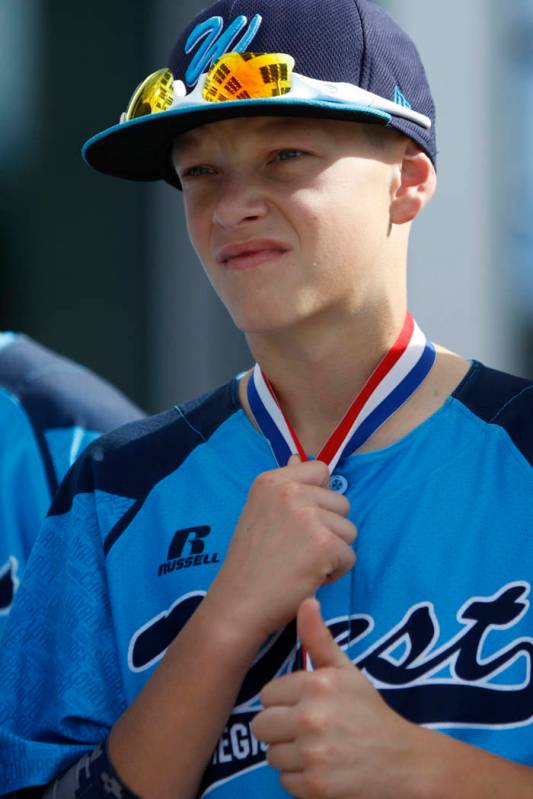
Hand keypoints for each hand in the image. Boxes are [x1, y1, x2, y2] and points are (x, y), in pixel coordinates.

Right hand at [206, 457, 356, 642]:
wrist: (240, 602)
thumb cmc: (250, 561)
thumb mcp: (260, 511)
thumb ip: (286, 487)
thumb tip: (299, 457)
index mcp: (272, 480)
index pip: (321, 470)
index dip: (319, 497)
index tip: (300, 520)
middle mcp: (290, 492)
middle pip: (341, 502)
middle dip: (328, 528)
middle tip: (297, 549)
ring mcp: (308, 516)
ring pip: (349, 530)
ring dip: (333, 551)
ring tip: (302, 563)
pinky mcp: (324, 544)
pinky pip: (350, 556)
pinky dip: (334, 572)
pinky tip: (308, 577)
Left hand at [251, 598, 420, 797]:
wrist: (403, 761)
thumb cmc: (369, 712)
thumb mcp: (346, 671)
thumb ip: (319, 639)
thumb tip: (305, 600)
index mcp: (317, 684)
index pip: (267, 695)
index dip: (284, 703)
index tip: (307, 707)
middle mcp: (311, 716)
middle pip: (261, 726)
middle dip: (281, 730)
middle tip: (308, 730)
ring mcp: (313, 753)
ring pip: (271, 755)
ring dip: (290, 756)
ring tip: (318, 750)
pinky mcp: (315, 786)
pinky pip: (284, 782)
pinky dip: (300, 780)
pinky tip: (323, 770)